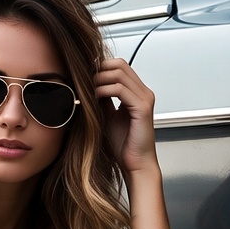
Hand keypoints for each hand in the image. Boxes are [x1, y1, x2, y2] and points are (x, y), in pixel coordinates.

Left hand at [95, 58, 157, 172]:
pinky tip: (94, 98)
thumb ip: (102, 100)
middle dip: (99, 70)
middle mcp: (143, 92)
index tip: (85, 78)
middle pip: (120, 64)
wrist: (135, 164)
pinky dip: (104, 90)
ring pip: (119, 73)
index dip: (101, 68)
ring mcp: (144, 98)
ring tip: (87, 91)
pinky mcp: (142, 108)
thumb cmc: (123, 144)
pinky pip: (120, 89)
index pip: (119, 66)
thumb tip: (89, 86)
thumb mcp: (107, 116)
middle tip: (84, 83)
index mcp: (137, 93)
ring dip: (99, 79)